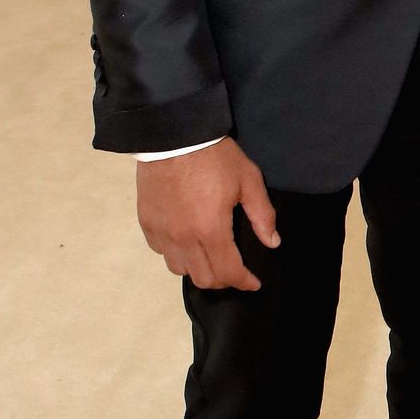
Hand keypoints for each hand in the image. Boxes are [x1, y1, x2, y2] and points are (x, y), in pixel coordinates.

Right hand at [136, 138, 278, 290]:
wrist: (173, 135)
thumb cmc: (214, 156)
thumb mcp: (248, 180)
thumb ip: (262, 215)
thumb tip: (272, 242)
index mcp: (211, 229)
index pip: (228, 272)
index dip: (244, 282)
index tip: (254, 283)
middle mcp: (184, 238)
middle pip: (203, 279)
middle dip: (223, 281)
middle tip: (234, 271)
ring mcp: (162, 232)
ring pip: (180, 269)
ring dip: (198, 269)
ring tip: (210, 257)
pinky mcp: (147, 222)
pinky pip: (161, 252)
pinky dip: (176, 253)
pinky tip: (186, 241)